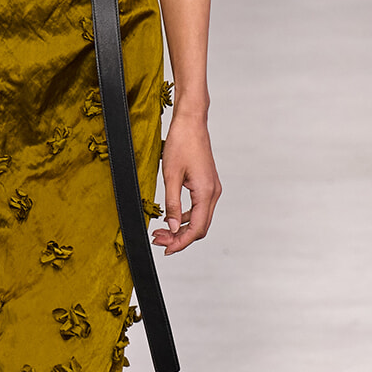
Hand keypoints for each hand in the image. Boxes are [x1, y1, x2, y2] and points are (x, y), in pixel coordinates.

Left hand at [151, 112, 220, 255]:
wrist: (191, 122)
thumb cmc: (181, 143)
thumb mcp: (170, 176)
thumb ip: (171, 204)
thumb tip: (172, 228)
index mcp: (206, 192)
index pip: (196, 229)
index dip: (181, 243)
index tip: (166, 249)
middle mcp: (213, 192)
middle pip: (200, 227)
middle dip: (180, 238)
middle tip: (158, 240)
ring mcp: (212, 188)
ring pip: (200, 219)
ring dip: (182, 228)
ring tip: (160, 231)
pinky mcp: (207, 184)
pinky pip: (199, 208)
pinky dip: (185, 217)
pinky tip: (171, 218)